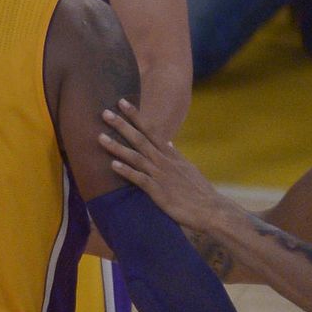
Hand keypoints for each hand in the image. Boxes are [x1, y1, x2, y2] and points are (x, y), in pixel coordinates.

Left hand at [99, 99, 222, 230]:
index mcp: (170, 154)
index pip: (150, 129)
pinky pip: (140, 179)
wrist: (211, 209)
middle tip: (105, 112)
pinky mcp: (159, 192)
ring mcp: (161, 175)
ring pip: (136, 157)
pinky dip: (126, 171)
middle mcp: (164, 161)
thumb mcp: (187, 167)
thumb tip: (169, 143)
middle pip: (140, 139)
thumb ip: (175, 155)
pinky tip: (113, 165)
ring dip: (118, 147)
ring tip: (100, 137)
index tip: (122, 102)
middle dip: (122, 125)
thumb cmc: (198, 190)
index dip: (135, 116)